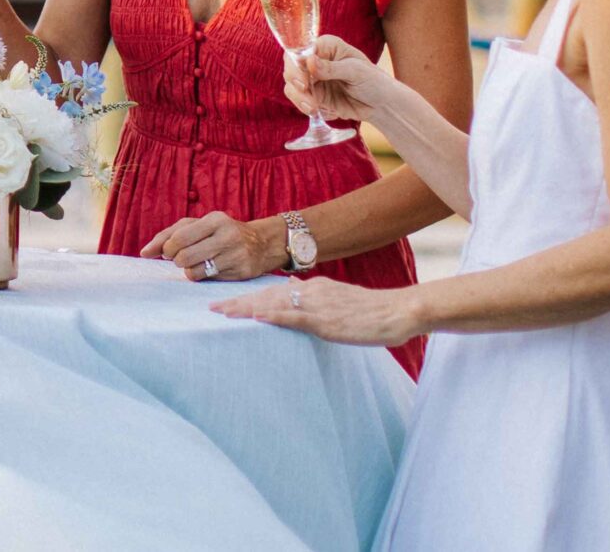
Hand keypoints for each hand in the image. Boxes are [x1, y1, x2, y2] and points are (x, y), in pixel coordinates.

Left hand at [140, 211, 284, 281]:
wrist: (262, 243)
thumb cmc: (220, 233)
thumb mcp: (199, 226)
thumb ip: (170, 235)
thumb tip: (144, 253)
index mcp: (214, 219)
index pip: (179, 236)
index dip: (166, 248)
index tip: (165, 252)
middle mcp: (227, 235)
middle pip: (184, 256)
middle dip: (176, 260)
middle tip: (180, 259)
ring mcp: (235, 254)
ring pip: (194, 271)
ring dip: (187, 271)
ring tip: (193, 264)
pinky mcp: (240, 271)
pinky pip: (208, 279)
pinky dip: (201, 277)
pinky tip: (208, 269)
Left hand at [211, 277, 422, 347]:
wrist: (399, 310)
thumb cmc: (372, 311)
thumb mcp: (338, 300)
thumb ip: (315, 297)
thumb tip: (293, 292)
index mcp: (313, 288)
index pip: (272, 292)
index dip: (248, 297)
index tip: (226, 302)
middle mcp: (310, 292)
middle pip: (266, 296)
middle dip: (237, 302)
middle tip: (210, 307)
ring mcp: (318, 305)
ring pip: (273, 304)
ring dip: (246, 308)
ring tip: (222, 312)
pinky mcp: (327, 320)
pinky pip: (295, 317)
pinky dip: (274, 315)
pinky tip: (256, 316)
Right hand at [283, 34, 391, 124]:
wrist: (382, 105)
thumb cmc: (374, 81)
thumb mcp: (356, 72)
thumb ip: (332, 68)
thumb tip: (309, 61)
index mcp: (326, 47)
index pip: (301, 50)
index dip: (296, 64)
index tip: (303, 80)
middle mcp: (316, 61)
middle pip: (291, 67)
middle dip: (296, 82)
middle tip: (306, 94)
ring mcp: (313, 79)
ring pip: (292, 85)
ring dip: (299, 98)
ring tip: (313, 108)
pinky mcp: (314, 96)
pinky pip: (300, 100)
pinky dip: (305, 107)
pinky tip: (318, 111)